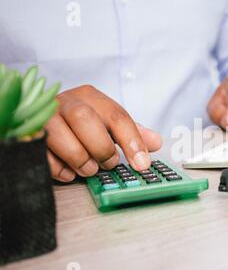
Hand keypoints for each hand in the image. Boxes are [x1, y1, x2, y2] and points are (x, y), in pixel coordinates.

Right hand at [46, 85, 161, 181]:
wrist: (41, 117)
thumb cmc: (82, 124)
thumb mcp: (108, 123)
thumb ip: (131, 132)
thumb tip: (157, 142)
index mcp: (91, 97)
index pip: (117, 116)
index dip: (132, 142)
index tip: (142, 164)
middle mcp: (66, 102)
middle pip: (85, 120)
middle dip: (101, 148)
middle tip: (109, 164)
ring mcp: (44, 117)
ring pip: (61, 135)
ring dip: (80, 159)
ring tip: (89, 169)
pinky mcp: (29, 134)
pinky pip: (41, 154)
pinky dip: (59, 169)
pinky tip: (69, 172)